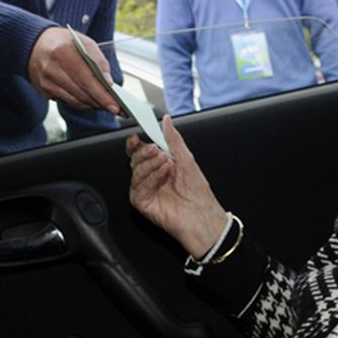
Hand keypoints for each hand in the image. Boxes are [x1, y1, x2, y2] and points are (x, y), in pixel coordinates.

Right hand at [28, 26, 119, 114]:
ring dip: (92, 105)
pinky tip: (91, 102)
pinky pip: (67, 102)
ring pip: (75, 101)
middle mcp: (51, 68)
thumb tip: (108, 83)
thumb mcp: (84, 42)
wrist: (36, 45)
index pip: (86, 79)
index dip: (101, 94)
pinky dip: (81, 103)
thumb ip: (98, 61)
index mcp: (62, 52)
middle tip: (114, 107)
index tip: (115, 105)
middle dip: (100, 102)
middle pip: (81, 92)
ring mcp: (46, 82)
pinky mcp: (44, 91)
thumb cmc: (64, 43)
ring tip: (105, 105)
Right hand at [127, 116, 228, 257]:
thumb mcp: (187, 159)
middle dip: (145, 151)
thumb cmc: (198, 193)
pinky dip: (151, 177)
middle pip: (135, 158)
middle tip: (157, 150)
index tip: (138, 136)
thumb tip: (167, 121)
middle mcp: (151, 176)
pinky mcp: (142, 202)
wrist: (202, 215)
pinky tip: (163, 174)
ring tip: (165, 162)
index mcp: (160, 164)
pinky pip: (139, 186)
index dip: (137, 142)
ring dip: (150, 164)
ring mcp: (145, 189)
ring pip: (136, 170)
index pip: (141, 150)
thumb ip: (174, 139)